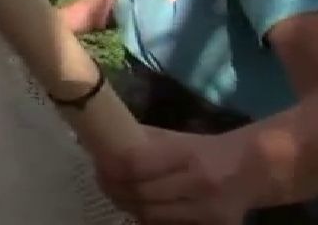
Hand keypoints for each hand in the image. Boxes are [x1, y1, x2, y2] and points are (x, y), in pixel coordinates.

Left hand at [95, 125, 254, 223]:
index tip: (98, 164)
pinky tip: (137, 207)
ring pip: (149, 215)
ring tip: (115, 193)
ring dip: (126, 205)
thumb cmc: (208, 149)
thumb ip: (144, 140)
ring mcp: (207, 211)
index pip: (135, 164)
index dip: (110, 168)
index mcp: (188, 154)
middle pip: (139, 193)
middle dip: (113, 188)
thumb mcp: (178, 137)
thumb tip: (102, 138)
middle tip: (100, 180)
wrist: (255, 169)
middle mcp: (198, 184)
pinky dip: (146, 218)